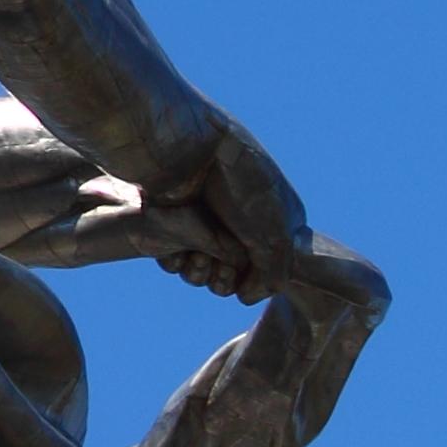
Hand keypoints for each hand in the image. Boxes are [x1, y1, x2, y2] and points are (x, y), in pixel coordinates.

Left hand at [152, 119, 308, 303]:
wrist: (188, 147)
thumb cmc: (241, 182)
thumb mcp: (274, 231)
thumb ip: (273, 272)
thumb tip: (245, 298)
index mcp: (272, 222)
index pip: (266, 271)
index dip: (254, 281)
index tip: (244, 277)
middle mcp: (238, 224)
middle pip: (230, 275)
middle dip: (222, 279)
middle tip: (217, 267)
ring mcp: (204, 223)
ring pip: (199, 271)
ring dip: (198, 272)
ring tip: (196, 256)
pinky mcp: (173, 222)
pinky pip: (172, 258)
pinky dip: (174, 261)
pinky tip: (176, 250)